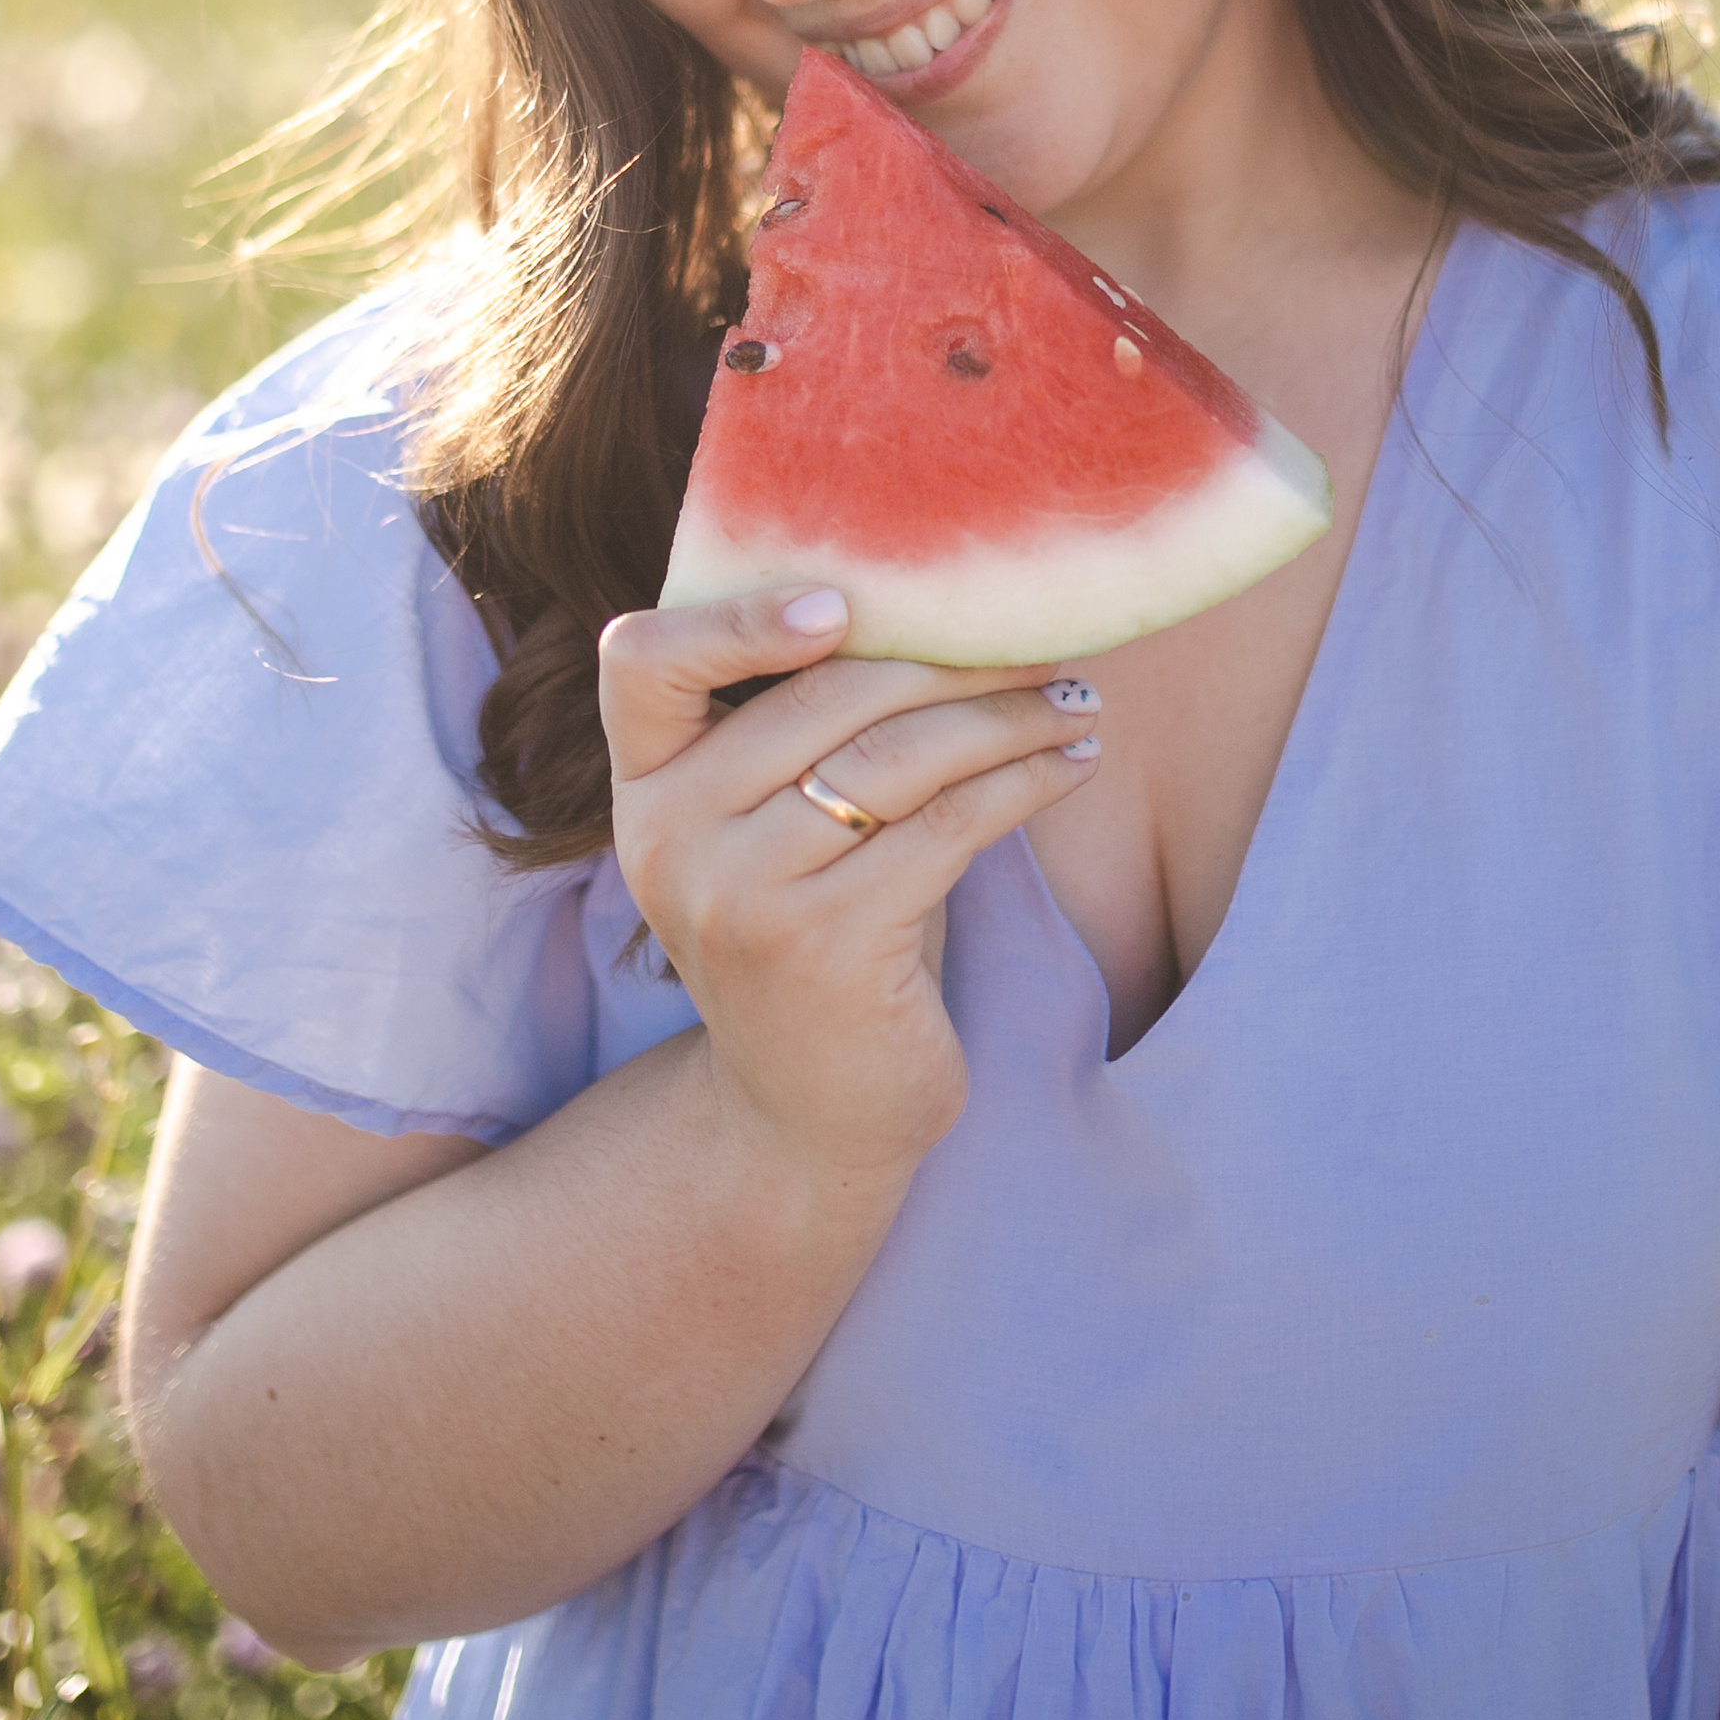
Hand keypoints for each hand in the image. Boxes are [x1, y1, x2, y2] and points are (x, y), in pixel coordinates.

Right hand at [597, 588, 1100, 1187]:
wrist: (802, 1118)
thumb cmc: (809, 941)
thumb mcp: (765, 836)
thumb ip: (793, 735)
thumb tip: (936, 601)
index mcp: (644, 791)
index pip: (644, 663)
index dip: (735, 616)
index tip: (844, 600)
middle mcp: (671, 839)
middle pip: (822, 694)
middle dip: (950, 657)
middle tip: (1041, 639)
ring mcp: (744, 896)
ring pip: (899, 754)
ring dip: (1009, 715)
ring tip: (1075, 698)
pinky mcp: (829, 946)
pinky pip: (948, 825)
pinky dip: (1026, 781)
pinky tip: (1073, 763)